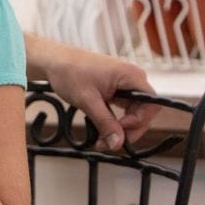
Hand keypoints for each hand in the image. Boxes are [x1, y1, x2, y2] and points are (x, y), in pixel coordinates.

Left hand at [41, 45, 159, 149]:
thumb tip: (117, 143)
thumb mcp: (87, 100)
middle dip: (128, 129)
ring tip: (102, 141)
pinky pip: (122, 109)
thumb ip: (105, 122)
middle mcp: (132, 78)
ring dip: (119, 128)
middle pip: (144, 111)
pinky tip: (101, 132)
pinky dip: (113, 122)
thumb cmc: (69, 72)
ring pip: (132, 112)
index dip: (140, 121)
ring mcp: (124, 84)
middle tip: (111, 143)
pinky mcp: (115, 89)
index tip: (120, 130)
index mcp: (131, 76)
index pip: (151, 104)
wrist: (53, 61)